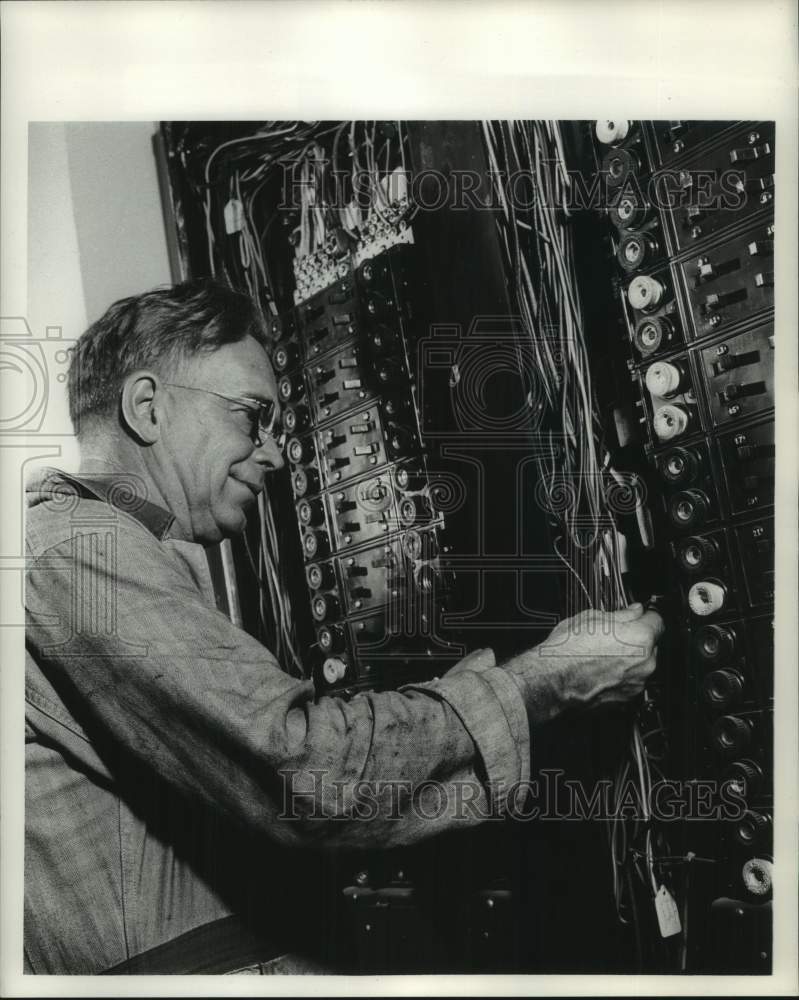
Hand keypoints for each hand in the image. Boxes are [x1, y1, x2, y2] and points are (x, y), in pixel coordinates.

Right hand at [504, 604, 663, 722]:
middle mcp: (645, 662)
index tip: (637, 616)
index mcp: (641, 637)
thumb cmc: (568, 650)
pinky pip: (632, 680)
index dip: (645, 616)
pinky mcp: (627, 697)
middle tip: (614, 635)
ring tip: (603, 653)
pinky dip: (622, 675)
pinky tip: (602, 668)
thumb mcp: (593, 618)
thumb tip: (633, 611)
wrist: (553, 679)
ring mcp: (637, 682)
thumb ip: (622, 614)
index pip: (657, 620)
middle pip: (651, 644)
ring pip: (642, 664)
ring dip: (630, 658)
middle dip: (637, 638)